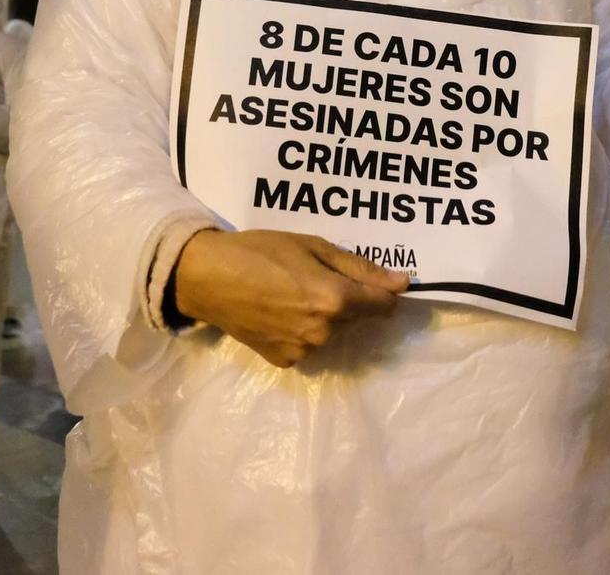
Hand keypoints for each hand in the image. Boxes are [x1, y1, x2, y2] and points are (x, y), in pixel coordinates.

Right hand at [173, 229, 408, 367]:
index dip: (381, 291)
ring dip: (323, 316)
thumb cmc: (260, 251)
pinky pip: (307, 344)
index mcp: (335, 300)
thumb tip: (402, 284)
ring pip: (331, 331)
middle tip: (311, 276)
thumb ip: (360, 268)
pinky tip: (278, 312)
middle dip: (344, 300)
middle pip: (355, 317)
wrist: (207, 277)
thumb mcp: (313, 247)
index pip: (382, 305)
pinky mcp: (284, 361)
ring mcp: (304, 350)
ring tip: (290, 293)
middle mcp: (324, 332)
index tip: (370, 280)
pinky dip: (300, 330)